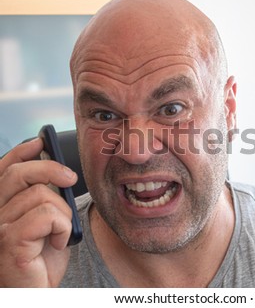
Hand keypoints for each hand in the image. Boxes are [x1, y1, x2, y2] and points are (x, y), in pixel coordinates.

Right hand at [0, 138, 77, 286]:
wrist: (37, 290)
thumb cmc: (42, 256)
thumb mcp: (45, 219)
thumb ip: (43, 195)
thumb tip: (57, 169)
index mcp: (1, 205)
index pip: (3, 169)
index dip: (20, 152)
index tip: (40, 141)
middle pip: (19, 174)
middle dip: (51, 169)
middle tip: (71, 179)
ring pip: (42, 195)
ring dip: (63, 213)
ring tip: (60, 232)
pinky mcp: (9, 242)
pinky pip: (47, 215)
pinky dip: (63, 227)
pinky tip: (58, 242)